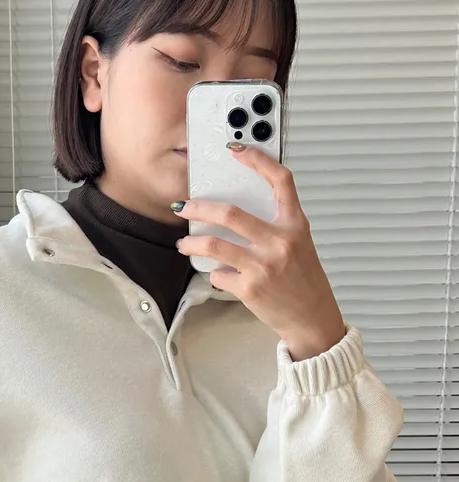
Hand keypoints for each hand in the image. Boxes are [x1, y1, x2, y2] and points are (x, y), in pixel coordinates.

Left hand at [174, 144, 346, 360]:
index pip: (280, 181)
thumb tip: (236, 214)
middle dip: (198, 207)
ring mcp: (263, 266)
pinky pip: (219, 275)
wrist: (311, 318)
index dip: (257, 159)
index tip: (236, 150)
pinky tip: (220, 275)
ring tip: (185, 244)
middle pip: (230, 213)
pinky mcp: (250, 289)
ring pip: (213, 245)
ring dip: (192, 243)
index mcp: (295, 225)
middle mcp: (280, 242)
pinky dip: (215, 274)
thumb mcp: (299, 244)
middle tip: (184, 207)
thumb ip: (276, 226)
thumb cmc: (304, 282)